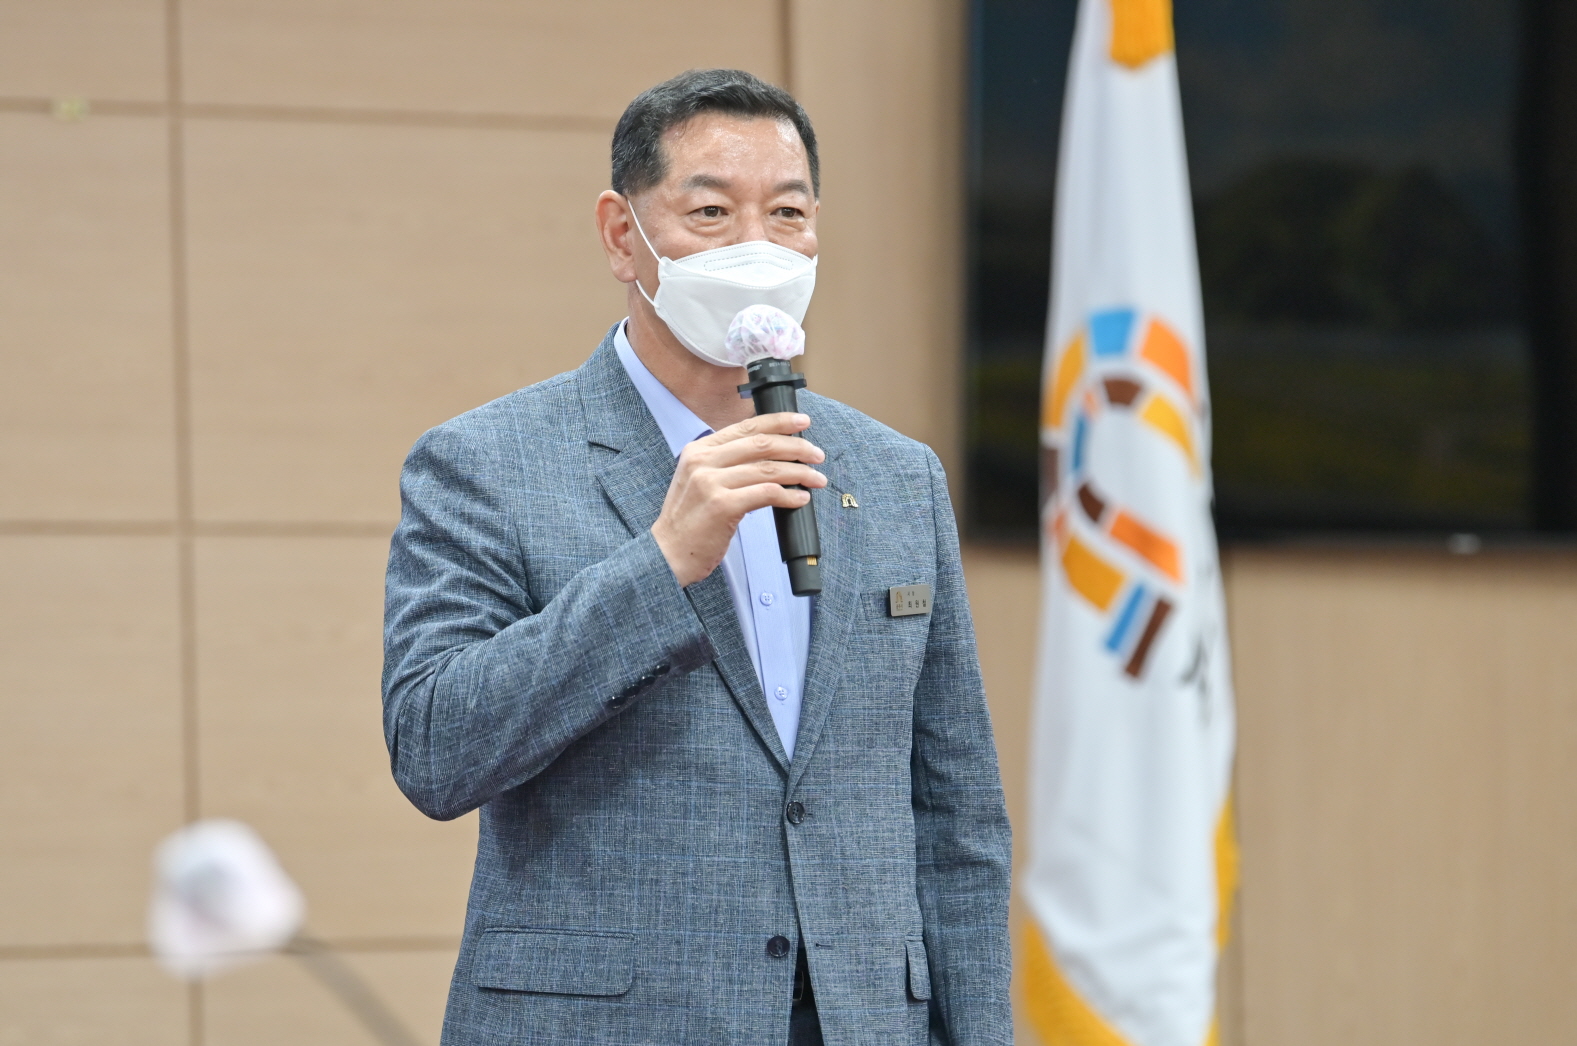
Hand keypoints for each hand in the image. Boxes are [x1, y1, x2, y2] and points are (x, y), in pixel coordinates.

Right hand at [652, 413, 827, 587]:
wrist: (668, 553)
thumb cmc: (689, 522)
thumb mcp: (698, 481)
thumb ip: (725, 464)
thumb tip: (769, 456)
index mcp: (699, 450)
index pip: (746, 427)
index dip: (778, 422)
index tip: (802, 422)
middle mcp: (703, 461)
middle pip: (762, 444)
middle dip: (796, 447)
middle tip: (817, 455)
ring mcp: (711, 483)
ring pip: (768, 468)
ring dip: (799, 473)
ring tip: (816, 479)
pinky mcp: (723, 506)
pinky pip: (766, 493)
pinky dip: (789, 495)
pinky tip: (800, 499)